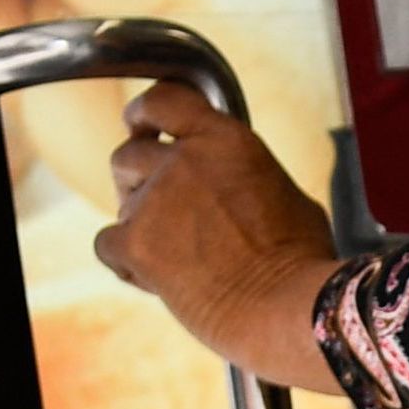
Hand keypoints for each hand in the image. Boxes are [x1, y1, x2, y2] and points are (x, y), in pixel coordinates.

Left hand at [96, 82, 344, 394]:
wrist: (288, 307)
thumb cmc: (302, 260)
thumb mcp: (286, 194)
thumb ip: (245, 177)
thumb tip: (235, 187)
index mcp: (227, 140)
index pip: (164, 100)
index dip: (145, 114)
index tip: (140, 126)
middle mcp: (184, 160)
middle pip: (129, 153)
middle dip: (137, 178)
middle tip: (160, 208)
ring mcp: (155, 200)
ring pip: (121, 203)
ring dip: (139, 222)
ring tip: (177, 255)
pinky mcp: (135, 243)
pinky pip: (106, 244)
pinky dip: (126, 261)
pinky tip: (158, 280)